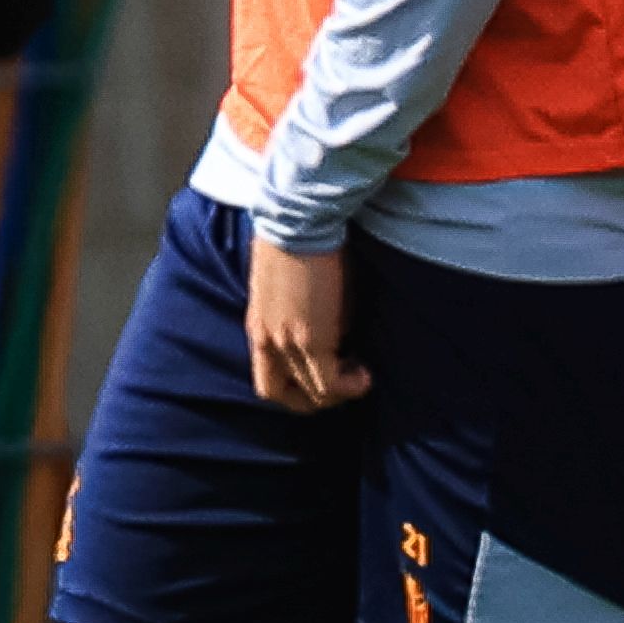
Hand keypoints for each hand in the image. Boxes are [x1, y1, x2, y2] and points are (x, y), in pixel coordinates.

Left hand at [250, 232, 372, 410]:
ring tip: (360, 378)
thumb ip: (306, 312)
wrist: (300, 221)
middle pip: (277, 393)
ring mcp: (285, 342)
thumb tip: (336, 328)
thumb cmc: (299, 239)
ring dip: (337, 393)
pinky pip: (330, 380)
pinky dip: (349, 385)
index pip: (266, 375)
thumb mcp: (293, 285)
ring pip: (309, 392)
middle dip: (310, 401)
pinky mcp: (310, 339)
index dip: (293, 385)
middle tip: (338, 388)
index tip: (320, 372)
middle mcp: (266, 340)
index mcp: (259, 326)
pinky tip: (364, 375)